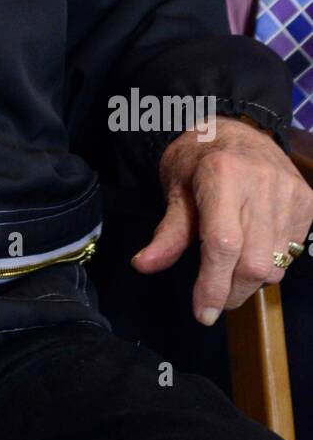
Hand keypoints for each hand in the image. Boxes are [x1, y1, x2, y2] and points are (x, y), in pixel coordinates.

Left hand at [130, 117, 312, 325]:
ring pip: (276, 264)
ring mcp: (289, 192)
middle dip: (231, 291)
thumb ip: (167, 232)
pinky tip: (253, 247)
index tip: (202, 313)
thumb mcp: (175, 189)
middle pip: (254, 263)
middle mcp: (261, 182)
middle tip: (213, 296)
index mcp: (222, 175)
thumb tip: (143, 265)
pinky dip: (271, 262)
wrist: (236, 126)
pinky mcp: (307, 200)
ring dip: (251, 281)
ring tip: (230, 267)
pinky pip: (293, 253)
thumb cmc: (198, 159)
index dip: (213, 285)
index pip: (223, 245)